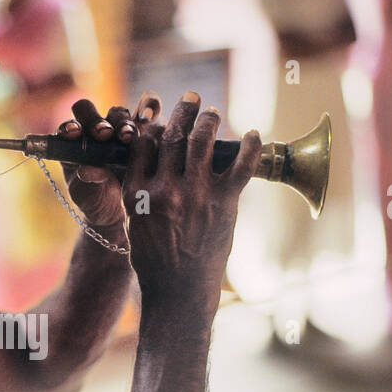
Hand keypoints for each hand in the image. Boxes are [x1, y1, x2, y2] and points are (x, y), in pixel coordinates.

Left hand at [57, 98, 148, 232]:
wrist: (122, 209)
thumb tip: (85, 170)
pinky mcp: (142, 128)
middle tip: (105, 134)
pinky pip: (147, 111)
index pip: (68, 127)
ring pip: (118, 113)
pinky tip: (152, 114)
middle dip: (97, 122)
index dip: (70, 127)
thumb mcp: (88, 196)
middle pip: (91, 112)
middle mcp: (94, 130)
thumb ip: (86, 183)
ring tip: (128, 137)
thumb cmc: (97, 200)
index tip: (74, 134)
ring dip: (122, 123)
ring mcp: (118, 127)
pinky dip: (150, 107)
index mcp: (73, 144)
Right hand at [122, 91, 260, 304]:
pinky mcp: (224, 203)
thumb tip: (152, 170)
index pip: (143, 144)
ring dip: (210, 120)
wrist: (179, 293)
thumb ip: (142, 195)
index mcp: (138, 194)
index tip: (158, 112)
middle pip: (173, 136)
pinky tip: (254, 134)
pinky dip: (251, 146)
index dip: (152, 122)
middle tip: (191, 98)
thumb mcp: (136, 226)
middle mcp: (165, 189)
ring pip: (203, 142)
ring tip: (213, 112)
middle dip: (183, 111)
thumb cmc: (155, 264)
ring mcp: (196, 194)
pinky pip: (242, 165)